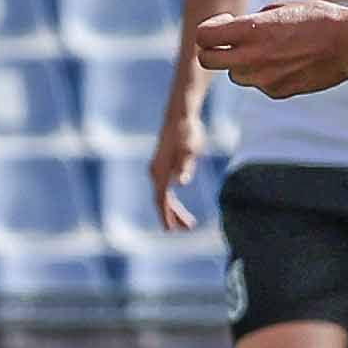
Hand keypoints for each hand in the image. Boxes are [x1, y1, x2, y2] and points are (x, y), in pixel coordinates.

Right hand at [148, 112, 205, 232]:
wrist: (180, 118)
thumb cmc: (187, 133)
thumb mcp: (191, 150)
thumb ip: (186, 165)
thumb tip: (181, 181)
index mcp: (161, 171)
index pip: (161, 200)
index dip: (166, 216)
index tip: (171, 230)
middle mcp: (155, 172)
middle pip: (162, 201)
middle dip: (173, 216)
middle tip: (187, 229)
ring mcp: (157, 169)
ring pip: (162, 196)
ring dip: (173, 211)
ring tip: (187, 223)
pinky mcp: (162, 166)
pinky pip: (164, 189)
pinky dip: (171, 201)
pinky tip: (179, 208)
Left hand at [193, 2, 347, 99]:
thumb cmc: (319, 18)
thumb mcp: (281, 8)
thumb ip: (253, 21)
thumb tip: (239, 30)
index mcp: (250, 31)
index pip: (203, 36)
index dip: (208, 28)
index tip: (224, 22)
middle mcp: (251, 57)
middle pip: (207, 60)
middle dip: (212, 50)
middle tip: (229, 42)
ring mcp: (264, 78)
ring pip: (235, 75)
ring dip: (241, 63)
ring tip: (268, 50)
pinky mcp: (278, 91)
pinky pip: (260, 84)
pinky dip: (266, 75)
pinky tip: (288, 61)